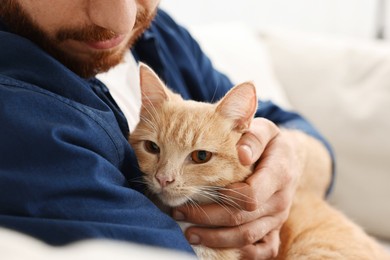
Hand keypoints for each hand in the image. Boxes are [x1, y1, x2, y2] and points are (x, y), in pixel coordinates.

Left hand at [172, 118, 300, 258]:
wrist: (289, 160)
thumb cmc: (270, 143)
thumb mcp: (265, 130)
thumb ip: (253, 138)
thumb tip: (240, 153)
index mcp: (279, 174)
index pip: (250, 194)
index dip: (223, 198)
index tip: (195, 190)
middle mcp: (280, 200)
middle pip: (242, 219)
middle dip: (208, 219)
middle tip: (179, 213)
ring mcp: (278, 217)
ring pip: (247, 237)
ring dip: (217, 239)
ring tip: (189, 234)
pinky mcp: (275, 228)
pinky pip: (264, 250)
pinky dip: (242, 254)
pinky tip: (218, 250)